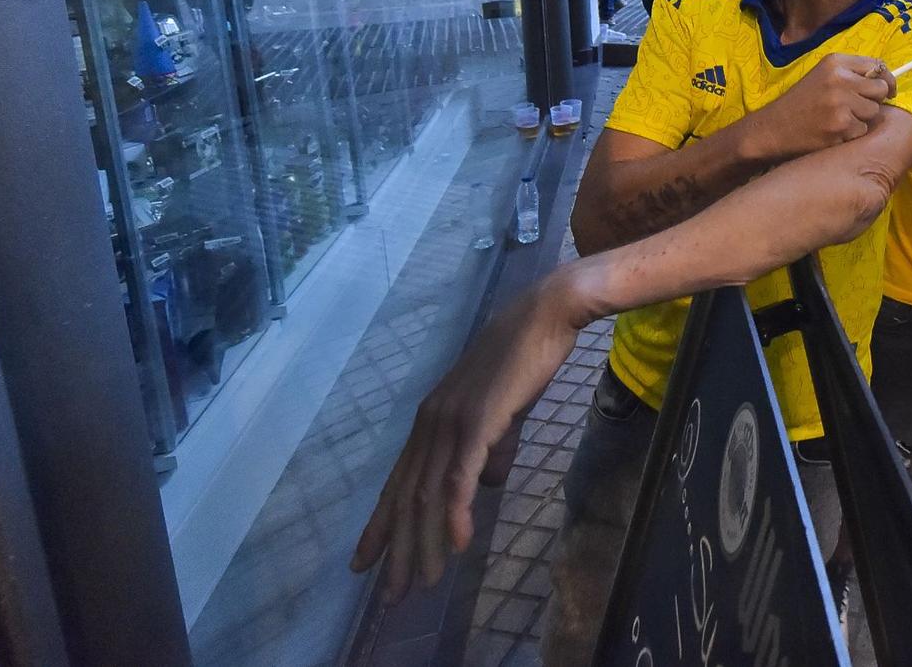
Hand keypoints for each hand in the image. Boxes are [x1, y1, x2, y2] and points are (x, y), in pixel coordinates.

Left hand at [352, 275, 587, 598]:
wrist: (544, 317)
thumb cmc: (526, 359)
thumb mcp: (502, 412)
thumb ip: (492, 449)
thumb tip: (485, 486)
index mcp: (431, 421)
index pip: (399, 482)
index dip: (382, 525)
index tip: (366, 563)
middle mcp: (430, 424)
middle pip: (406, 497)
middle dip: (396, 549)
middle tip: (391, 595)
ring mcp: (451, 422)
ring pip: (428, 495)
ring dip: (425, 543)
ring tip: (424, 582)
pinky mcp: (478, 422)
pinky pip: (460, 477)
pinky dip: (456, 513)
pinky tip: (459, 543)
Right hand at [746, 54, 894, 158]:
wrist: (774, 127)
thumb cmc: (802, 102)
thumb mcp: (823, 76)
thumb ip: (852, 74)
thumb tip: (887, 81)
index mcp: (835, 62)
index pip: (877, 65)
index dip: (886, 79)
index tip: (888, 89)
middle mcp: (839, 79)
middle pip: (880, 89)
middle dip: (873, 100)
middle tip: (854, 108)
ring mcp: (841, 103)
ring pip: (873, 112)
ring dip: (861, 119)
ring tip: (838, 119)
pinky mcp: (841, 125)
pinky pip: (862, 130)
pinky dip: (851, 134)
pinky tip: (833, 131)